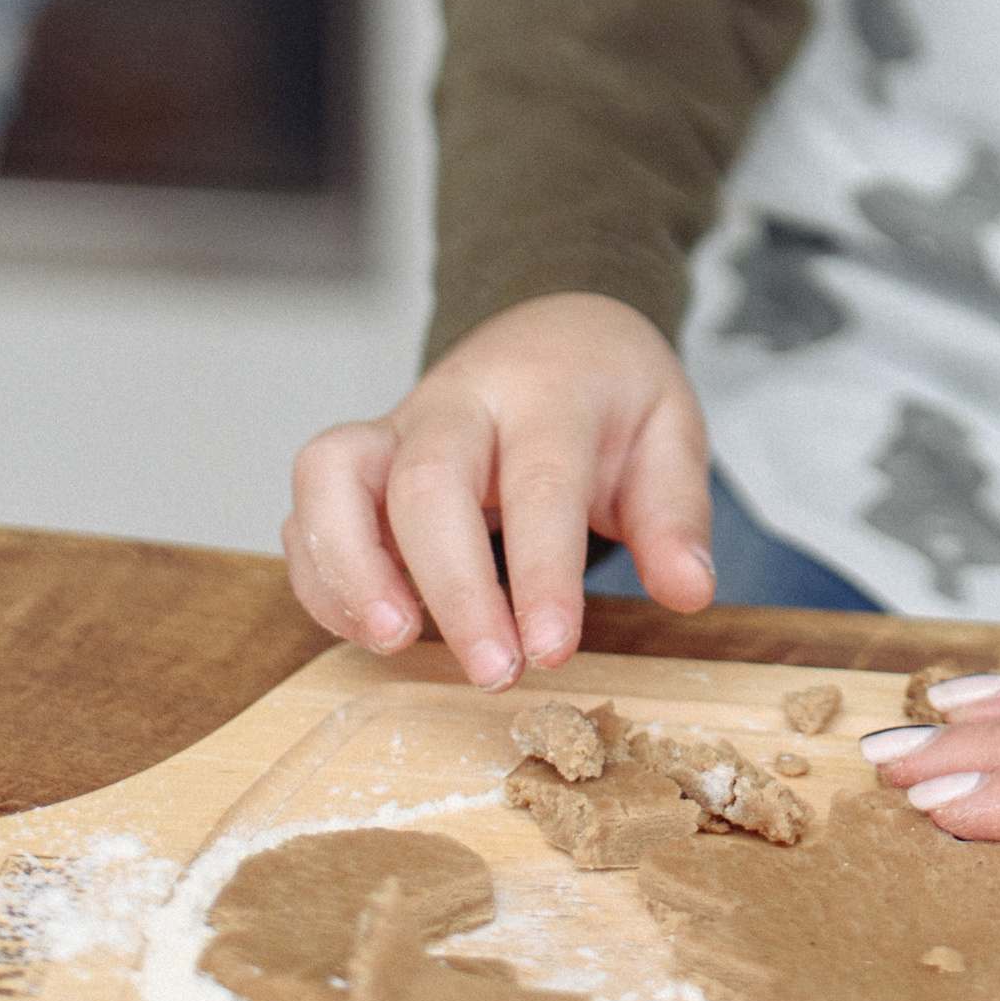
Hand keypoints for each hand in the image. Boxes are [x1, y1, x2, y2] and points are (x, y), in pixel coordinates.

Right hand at [283, 295, 714, 687]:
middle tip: (493, 671)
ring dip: (351, 570)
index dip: (543, 572)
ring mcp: (398, 426)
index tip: (555, 651)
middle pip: (427, 480)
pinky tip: (373, 631)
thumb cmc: (609, 393)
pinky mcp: (358, 462)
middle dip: (453, 586)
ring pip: (332, 474)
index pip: (539, 479)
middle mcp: (459, 400)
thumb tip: (690, 591)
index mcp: (547, 389)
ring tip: (397, 643)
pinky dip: (322, 576)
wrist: (555, 330)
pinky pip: (309, 510)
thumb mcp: (670, 431)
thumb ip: (677, 512)